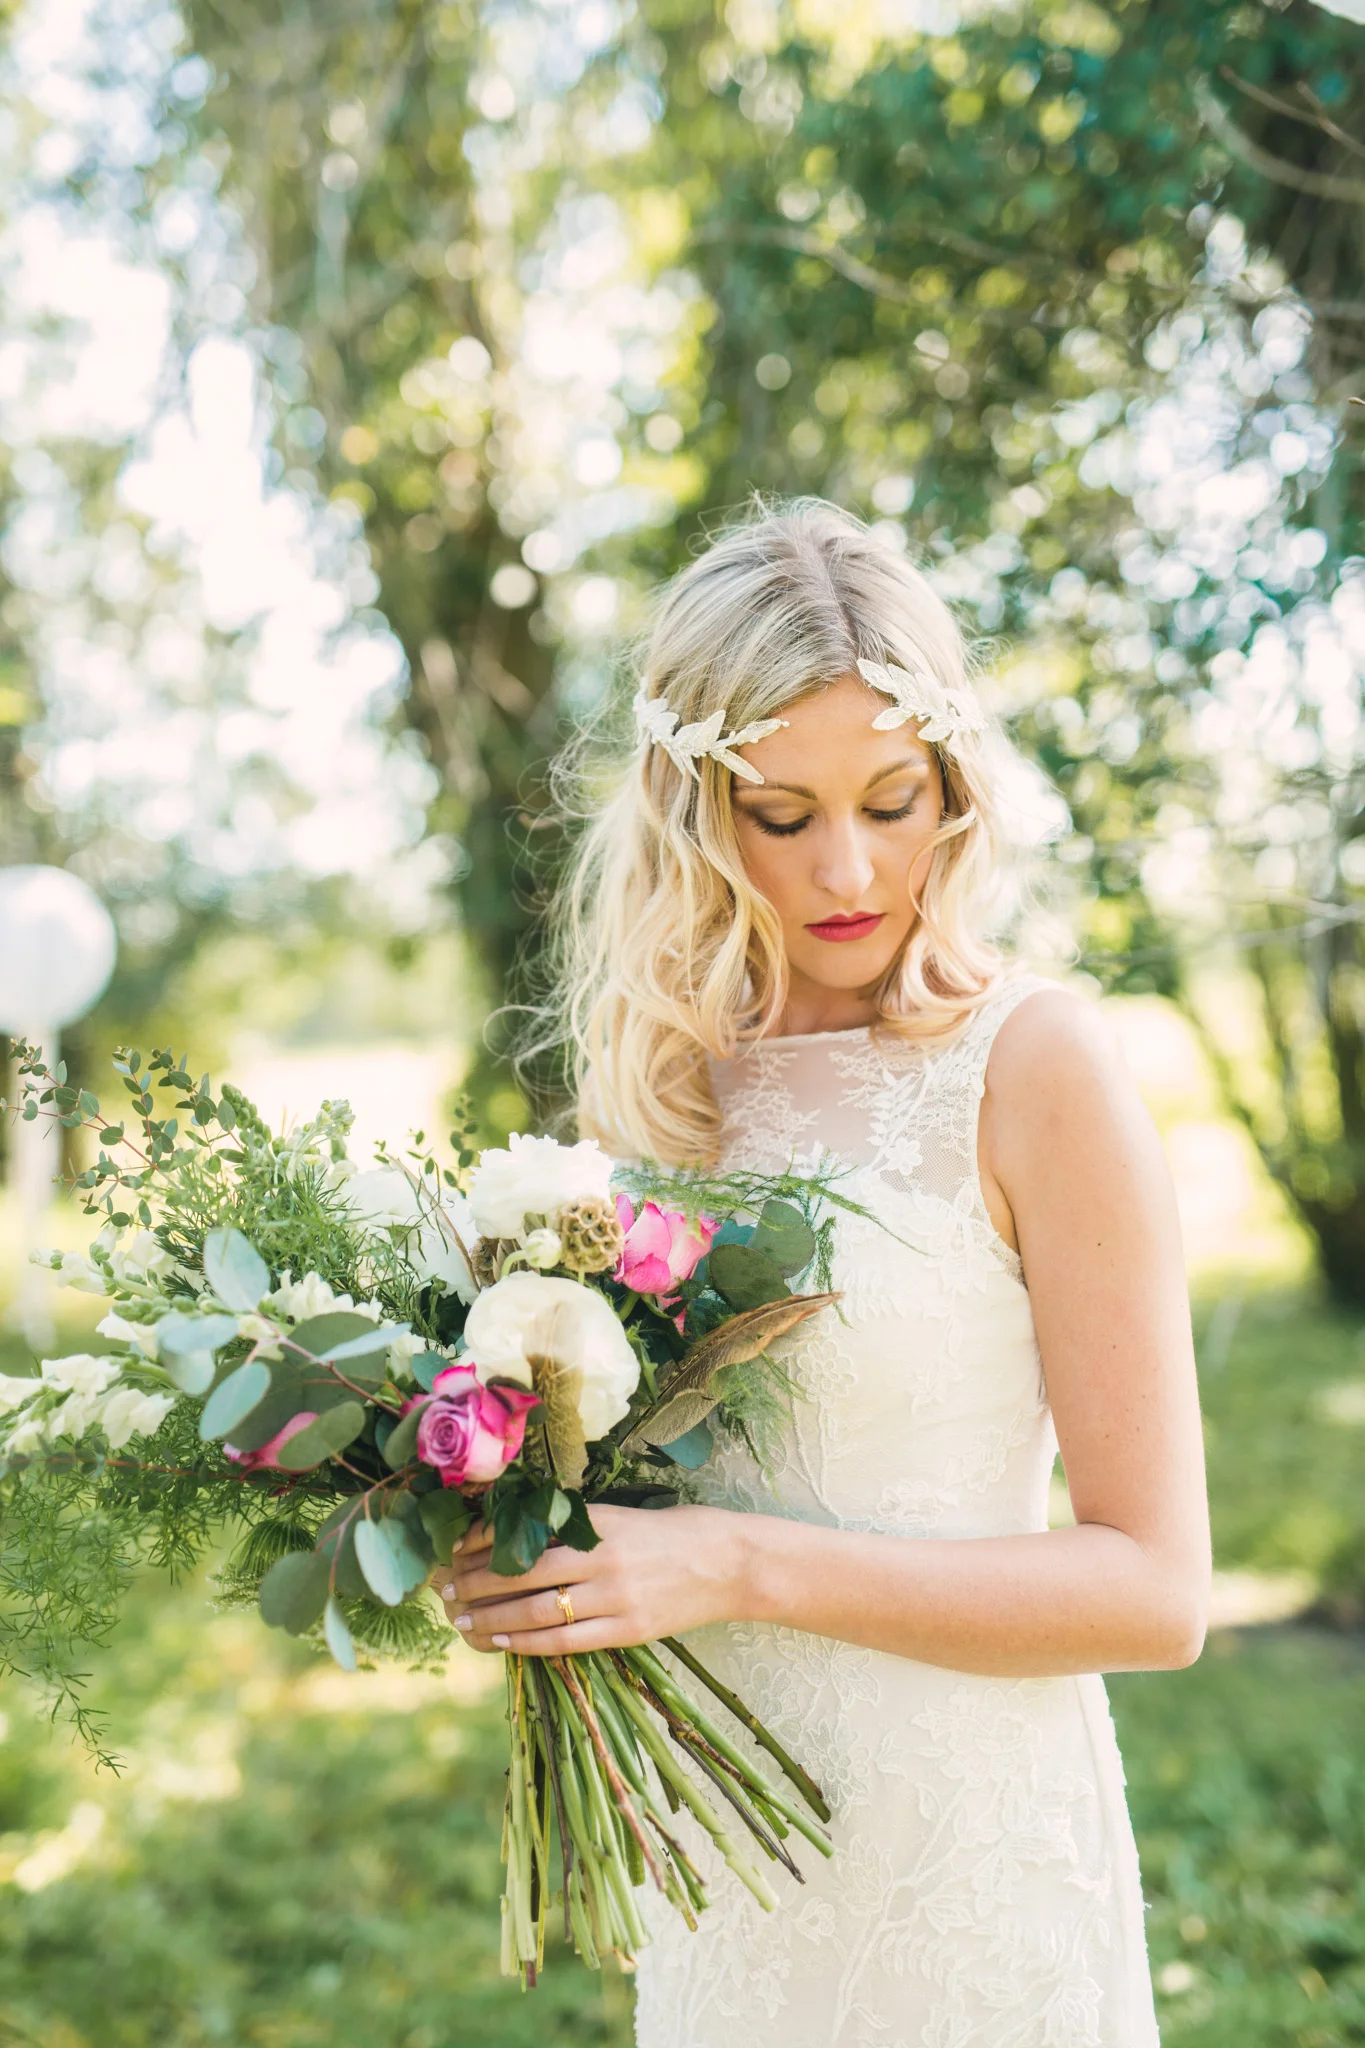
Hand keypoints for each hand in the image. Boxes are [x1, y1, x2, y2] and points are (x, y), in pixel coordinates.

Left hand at [434, 1502, 752, 1655]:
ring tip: (460, 1621)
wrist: (732, 1563)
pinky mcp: (629, 1631)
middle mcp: (603, 1559)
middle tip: (441, 1590)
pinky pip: (566, 1642)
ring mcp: (616, 1598)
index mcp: (599, 1523)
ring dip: (492, 1617)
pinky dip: (527, 1642)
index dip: (482, 1546)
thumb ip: (578, 1528)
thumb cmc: (676, 1532)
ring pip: (537, 1612)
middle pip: (522, 1575)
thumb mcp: (623, 1517)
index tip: (452, 1551)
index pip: (526, 1536)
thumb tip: (518, 1538)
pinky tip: (499, 1640)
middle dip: (475, 1583)